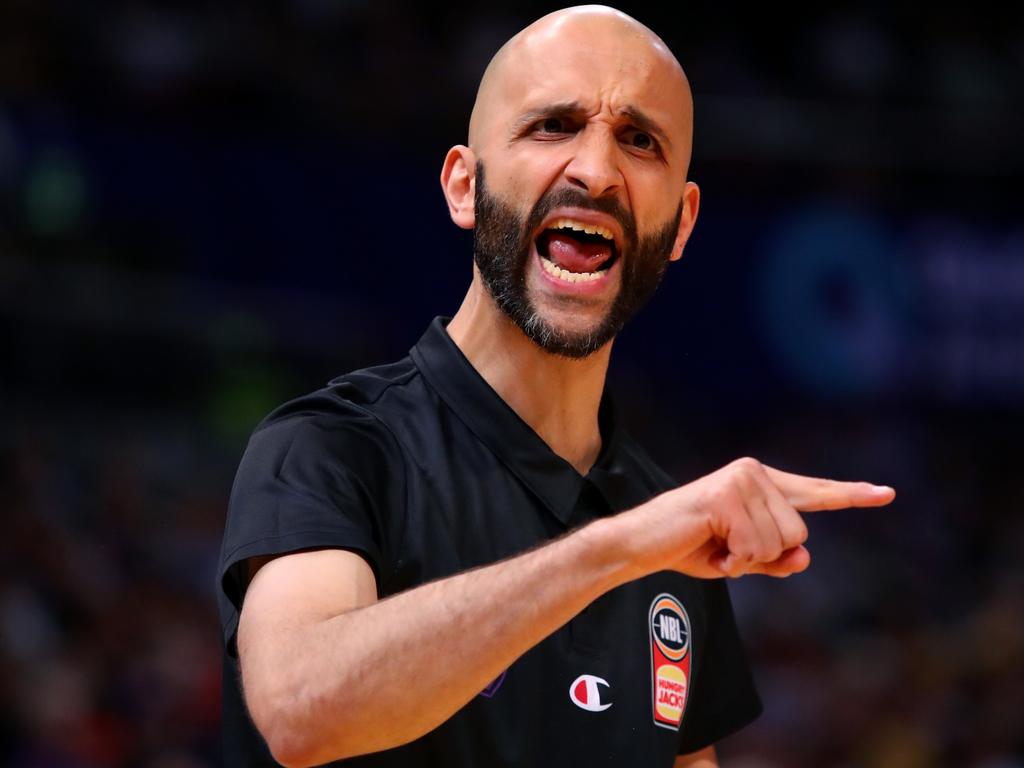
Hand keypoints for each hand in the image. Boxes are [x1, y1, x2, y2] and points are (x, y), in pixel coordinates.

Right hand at [628, 457, 895, 578]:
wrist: (642, 545)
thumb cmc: (689, 547)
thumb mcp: (742, 559)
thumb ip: (777, 559)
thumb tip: (805, 557)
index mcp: (759, 483)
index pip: (812, 492)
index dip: (851, 495)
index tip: (886, 493)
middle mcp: (753, 473)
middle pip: (798, 533)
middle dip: (766, 556)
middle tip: (727, 551)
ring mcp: (740, 481)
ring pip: (779, 542)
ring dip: (748, 559)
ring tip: (716, 547)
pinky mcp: (725, 496)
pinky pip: (755, 547)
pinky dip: (735, 561)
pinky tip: (711, 549)